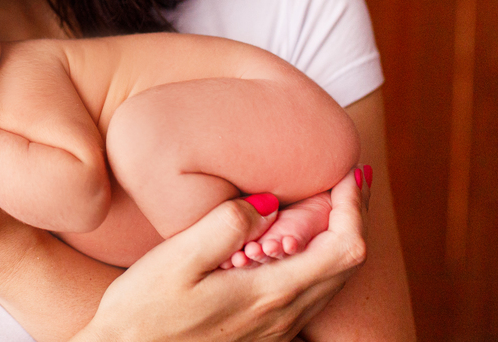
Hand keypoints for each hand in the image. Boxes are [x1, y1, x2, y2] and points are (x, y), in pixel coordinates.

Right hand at [74, 167, 369, 341]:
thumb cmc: (142, 312)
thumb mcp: (178, 260)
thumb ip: (226, 225)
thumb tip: (269, 203)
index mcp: (269, 294)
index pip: (345, 248)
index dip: (354, 206)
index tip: (344, 172)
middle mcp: (283, 317)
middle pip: (347, 264)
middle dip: (353, 216)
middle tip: (345, 177)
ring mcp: (276, 331)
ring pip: (331, 282)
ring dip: (336, 237)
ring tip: (326, 200)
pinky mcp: (263, 336)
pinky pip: (308, 295)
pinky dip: (317, 259)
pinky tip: (293, 240)